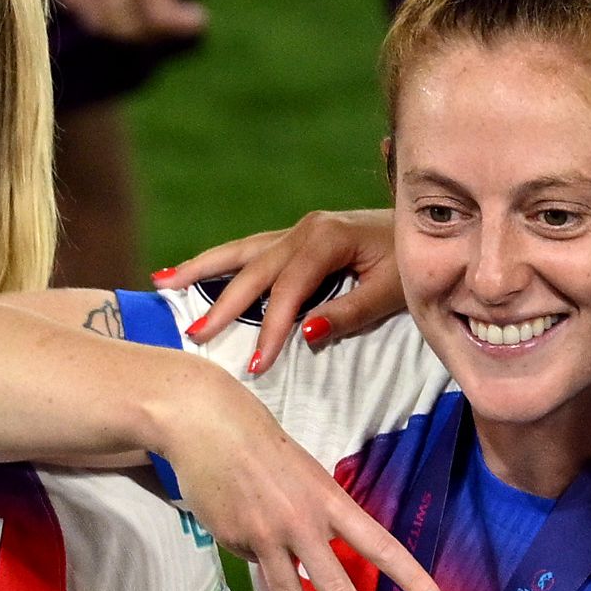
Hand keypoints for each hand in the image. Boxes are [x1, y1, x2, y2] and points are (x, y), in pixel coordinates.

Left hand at [51, 0, 219, 42]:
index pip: (77, 2)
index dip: (106, 17)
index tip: (134, 15)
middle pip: (103, 20)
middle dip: (136, 28)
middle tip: (164, 24)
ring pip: (132, 23)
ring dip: (160, 30)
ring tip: (184, 21)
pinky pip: (161, 14)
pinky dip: (180, 23)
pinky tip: (197, 18)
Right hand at [155, 355, 436, 590]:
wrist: (209, 428)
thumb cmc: (263, 446)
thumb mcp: (306, 476)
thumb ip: (316, 516)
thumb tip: (307, 558)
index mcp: (330, 501)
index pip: (379, 545)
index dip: (409, 576)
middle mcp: (304, 523)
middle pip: (337, 585)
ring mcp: (268, 537)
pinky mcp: (237, 542)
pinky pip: (255, 563)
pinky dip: (257, 558)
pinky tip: (243, 529)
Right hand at [161, 209, 403, 372]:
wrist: (427, 226)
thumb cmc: (411, 263)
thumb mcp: (391, 292)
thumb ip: (348, 312)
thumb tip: (305, 334)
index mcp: (326, 239)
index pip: (289, 289)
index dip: (272, 328)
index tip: (256, 364)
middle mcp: (304, 229)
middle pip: (254, 270)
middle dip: (222, 305)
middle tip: (194, 336)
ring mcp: (296, 230)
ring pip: (240, 253)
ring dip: (201, 270)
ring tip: (163, 283)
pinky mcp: (294, 237)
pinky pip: (248, 250)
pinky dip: (216, 262)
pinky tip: (186, 271)